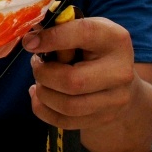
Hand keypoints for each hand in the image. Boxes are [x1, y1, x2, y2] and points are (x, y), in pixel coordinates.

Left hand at [21, 17, 151, 151]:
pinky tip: (39, 96)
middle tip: (36, 64)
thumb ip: (61, 30)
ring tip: (40, 80)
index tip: (30, 42)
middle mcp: (121, 71)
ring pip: (68, 106)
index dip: (53, 37)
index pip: (84, 34)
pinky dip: (43, 109)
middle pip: (73, 81)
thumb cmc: (93, 50)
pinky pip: (64, 121)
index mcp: (115, 39)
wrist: (119, 80)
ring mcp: (115, 99)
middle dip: (44, 74)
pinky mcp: (104, 118)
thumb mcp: (83, 32)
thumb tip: (31, 39)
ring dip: (43, 93)